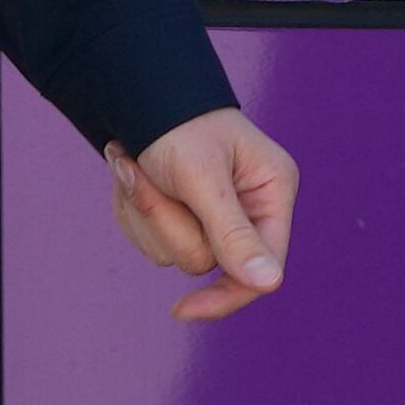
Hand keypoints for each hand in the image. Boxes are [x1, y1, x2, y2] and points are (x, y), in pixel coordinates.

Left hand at [108, 109, 298, 322]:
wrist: (139, 94)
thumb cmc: (179, 124)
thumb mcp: (203, 177)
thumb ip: (233, 233)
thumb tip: (270, 284)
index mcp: (272, 192)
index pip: (263, 267)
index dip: (225, 295)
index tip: (184, 310)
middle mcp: (248, 209)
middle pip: (205, 261)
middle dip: (166, 224)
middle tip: (143, 176)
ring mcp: (212, 216)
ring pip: (171, 253)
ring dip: (144, 212)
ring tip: (134, 165)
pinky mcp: (181, 218)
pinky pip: (152, 241)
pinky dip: (134, 210)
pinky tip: (132, 173)